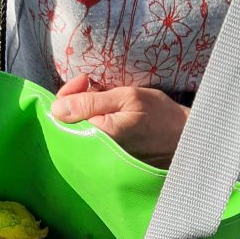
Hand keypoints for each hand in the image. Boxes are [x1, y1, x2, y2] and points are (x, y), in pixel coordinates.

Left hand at [51, 74, 189, 168]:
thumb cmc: (158, 116)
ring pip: (77, 128)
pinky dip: (93, 120)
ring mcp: (98, 156)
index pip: (63, 115)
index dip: (68, 93)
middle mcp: (93, 151)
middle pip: (67, 123)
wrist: (182, 139)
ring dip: (86, 108)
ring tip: (105, 97)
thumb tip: (56, 108)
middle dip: (76, 99)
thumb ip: (90, 102)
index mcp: (97, 136)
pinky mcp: (104, 158)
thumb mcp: (127, 98)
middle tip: (94, 84)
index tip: (86, 80)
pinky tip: (108, 112)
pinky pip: (88, 136)